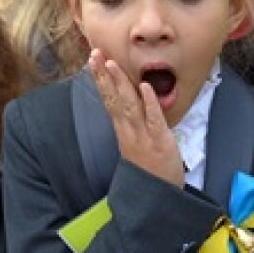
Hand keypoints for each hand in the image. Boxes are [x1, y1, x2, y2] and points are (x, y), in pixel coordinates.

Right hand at [89, 49, 184, 187]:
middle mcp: (129, 130)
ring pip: (129, 105)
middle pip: (114, 98)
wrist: (155, 198)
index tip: (93, 61)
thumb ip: (133, 125)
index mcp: (123, 130)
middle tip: (95, 54)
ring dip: (120, 83)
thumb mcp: (136, 145)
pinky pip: (154, 119)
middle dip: (104, 75)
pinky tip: (144, 87)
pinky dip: (149, 103)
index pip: (109, 100)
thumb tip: (133, 103)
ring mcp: (143, 135)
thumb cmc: (149, 171)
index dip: (101, 79)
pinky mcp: (160, 141)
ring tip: (112, 63)